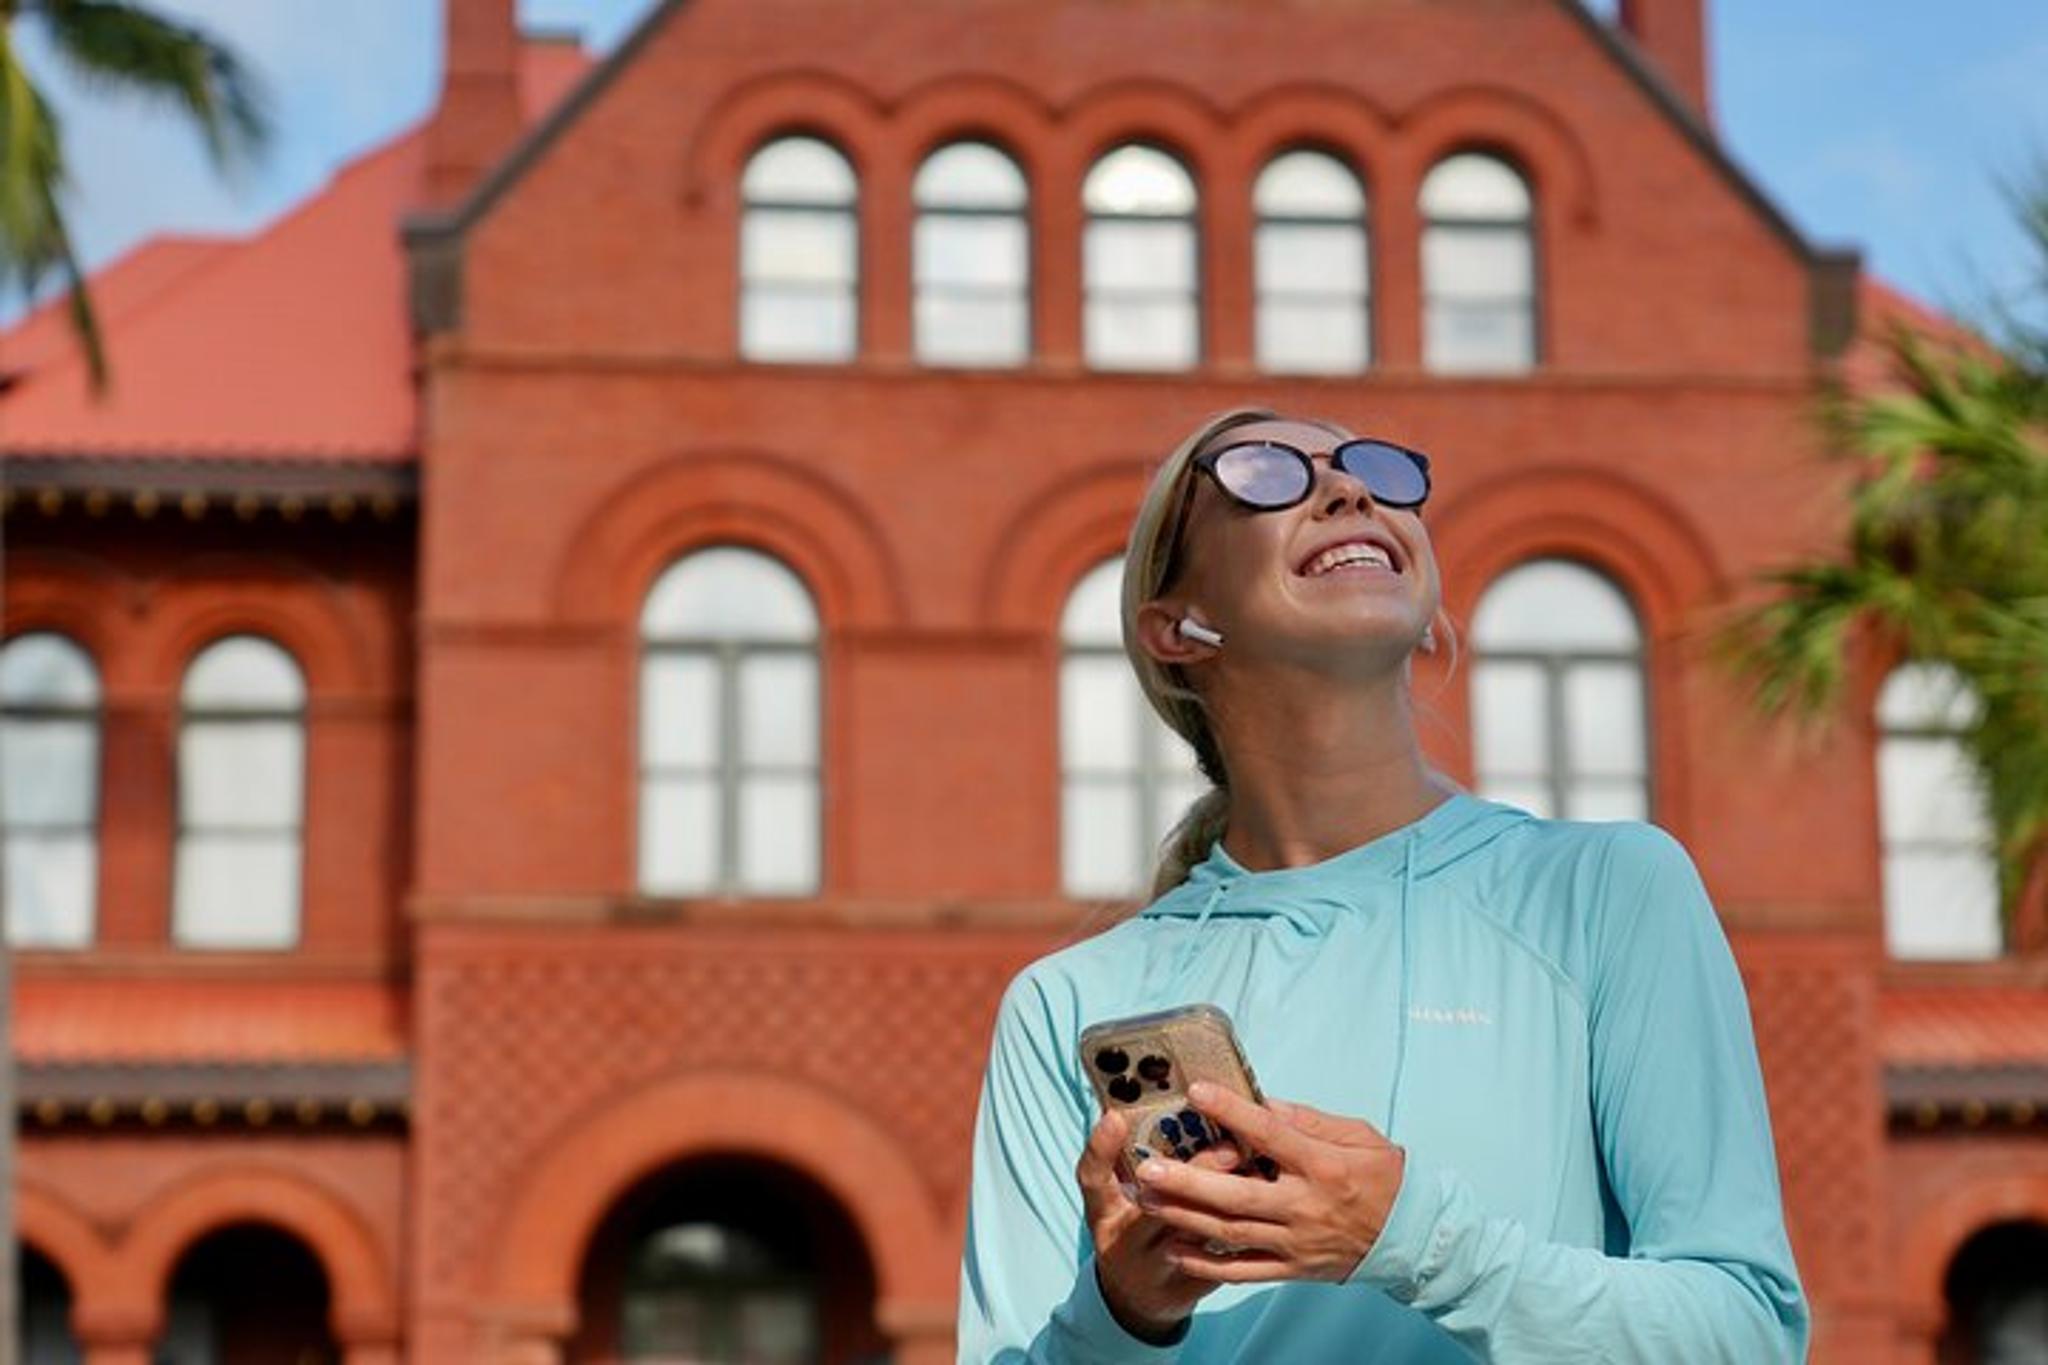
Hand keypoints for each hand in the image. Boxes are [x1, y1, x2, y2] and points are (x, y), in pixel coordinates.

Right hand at [1074, 1107, 1247, 1339]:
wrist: (1137, 1298)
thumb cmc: (1127, 1230)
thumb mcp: (1112, 1198)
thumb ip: (1119, 1157)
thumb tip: (1147, 1103)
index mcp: (1104, 1213)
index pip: (1092, 1178)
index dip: (1101, 1148)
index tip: (1116, 1115)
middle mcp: (1127, 1241)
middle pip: (1157, 1208)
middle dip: (1194, 1175)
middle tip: (1229, 1145)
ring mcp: (1159, 1266)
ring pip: (1198, 1233)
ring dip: (1230, 1202)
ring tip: (1260, 1170)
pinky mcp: (1192, 1285)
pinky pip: (1221, 1258)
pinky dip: (1245, 1230)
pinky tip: (1267, 1203)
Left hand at [1130, 1082, 1406, 1283]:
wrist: (1411, 1236)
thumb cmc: (1382, 1175)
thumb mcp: (1355, 1136)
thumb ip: (1305, 1120)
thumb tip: (1260, 1102)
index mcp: (1323, 1165)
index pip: (1271, 1134)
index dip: (1232, 1112)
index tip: (1196, 1092)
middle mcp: (1306, 1206)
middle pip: (1238, 1196)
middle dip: (1188, 1183)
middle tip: (1148, 1169)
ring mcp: (1298, 1242)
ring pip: (1232, 1233)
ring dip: (1185, 1218)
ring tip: (1146, 1201)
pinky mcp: (1294, 1269)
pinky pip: (1244, 1271)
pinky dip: (1207, 1265)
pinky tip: (1174, 1250)